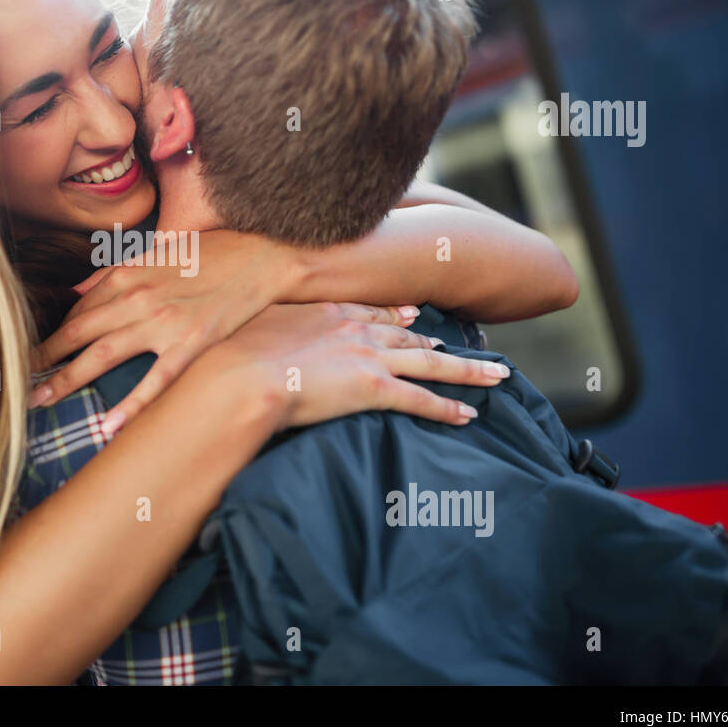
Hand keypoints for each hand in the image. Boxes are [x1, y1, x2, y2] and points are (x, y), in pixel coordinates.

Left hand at [29, 230, 418, 425]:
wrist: (266, 258)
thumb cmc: (214, 253)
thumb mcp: (159, 251)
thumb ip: (115, 271)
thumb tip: (77, 291)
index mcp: (128, 274)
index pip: (77, 311)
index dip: (49, 334)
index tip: (25, 353)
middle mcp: (138, 297)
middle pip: (77, 334)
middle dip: (42, 358)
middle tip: (13, 382)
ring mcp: (164, 323)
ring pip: (103, 356)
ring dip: (67, 379)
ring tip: (40, 400)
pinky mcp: (192, 345)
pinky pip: (155, 381)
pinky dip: (130, 405)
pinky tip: (107, 426)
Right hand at [203, 302, 509, 431]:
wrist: (239, 376)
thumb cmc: (231, 358)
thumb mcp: (247, 330)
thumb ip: (261, 330)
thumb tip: (246, 342)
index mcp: (325, 312)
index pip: (370, 312)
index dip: (395, 316)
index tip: (414, 316)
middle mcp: (354, 330)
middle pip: (409, 336)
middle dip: (438, 341)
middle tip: (465, 344)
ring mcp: (367, 358)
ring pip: (430, 364)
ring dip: (466, 371)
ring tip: (495, 374)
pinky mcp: (373, 389)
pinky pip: (420, 400)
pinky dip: (447, 407)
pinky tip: (468, 414)